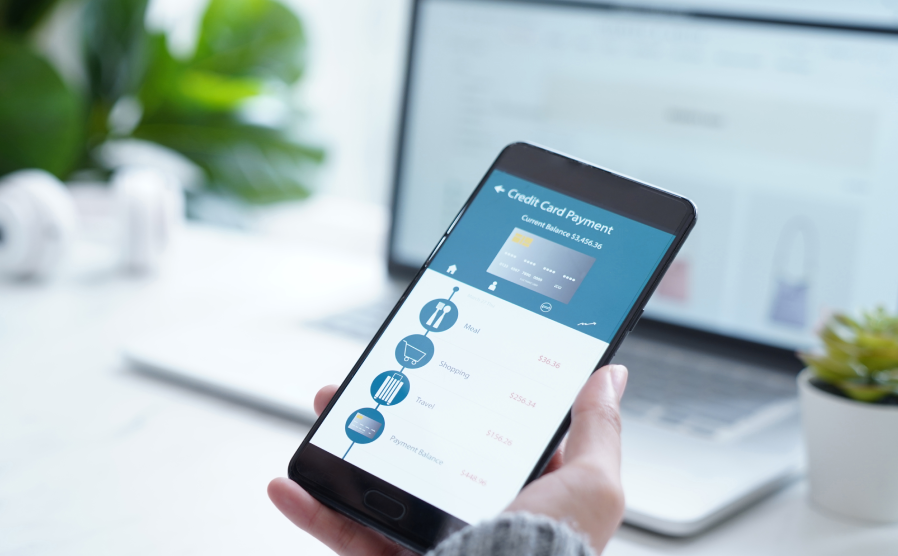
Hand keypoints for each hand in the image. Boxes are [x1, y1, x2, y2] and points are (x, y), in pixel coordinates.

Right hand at [267, 365, 628, 554]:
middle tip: (368, 380)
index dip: (456, 397)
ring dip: (340, 446)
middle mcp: (471, 515)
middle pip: (417, 450)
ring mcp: (428, 541)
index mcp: (518, 493)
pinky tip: (288, 484)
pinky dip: (310, 510)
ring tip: (326, 409)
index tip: (432, 361)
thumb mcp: (593, 483)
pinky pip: (341, 536)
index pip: (482, 433)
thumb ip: (596, 429)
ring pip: (373, 485)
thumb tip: (608, 376)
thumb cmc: (553, 551)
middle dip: (385, 408)